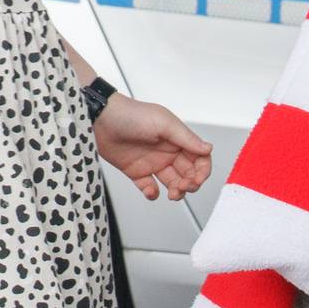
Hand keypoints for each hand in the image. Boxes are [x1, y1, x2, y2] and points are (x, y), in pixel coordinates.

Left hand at [93, 95, 213, 200]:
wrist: (100, 118)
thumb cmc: (131, 114)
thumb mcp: (164, 123)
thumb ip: (186, 138)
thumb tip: (207, 148)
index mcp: (177, 139)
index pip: (199, 158)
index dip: (202, 170)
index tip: (197, 179)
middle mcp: (167, 151)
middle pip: (188, 173)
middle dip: (190, 184)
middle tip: (183, 187)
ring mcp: (152, 162)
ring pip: (172, 183)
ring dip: (176, 192)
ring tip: (172, 193)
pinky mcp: (136, 171)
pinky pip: (149, 188)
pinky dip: (152, 193)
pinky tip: (151, 190)